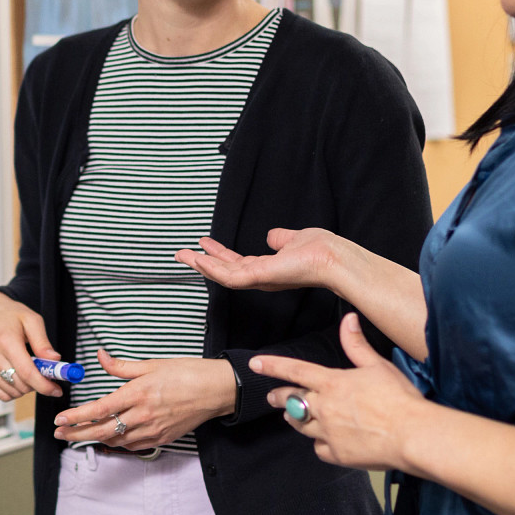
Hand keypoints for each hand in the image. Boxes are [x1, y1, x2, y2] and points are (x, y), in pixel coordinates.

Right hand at [0, 291, 61, 400]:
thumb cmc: (8, 315)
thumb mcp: (32, 320)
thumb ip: (43, 342)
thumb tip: (54, 361)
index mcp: (6, 341)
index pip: (27, 373)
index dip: (44, 385)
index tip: (56, 390)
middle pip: (21, 385)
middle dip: (37, 384)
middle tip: (43, 373)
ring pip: (12, 393)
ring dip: (25, 388)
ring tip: (26, 370)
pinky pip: (1, 395)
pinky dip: (13, 391)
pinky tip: (16, 376)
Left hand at [52, 350, 235, 449]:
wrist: (216, 391)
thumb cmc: (187, 373)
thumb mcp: (152, 364)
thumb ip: (121, 366)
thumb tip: (100, 356)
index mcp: (138, 393)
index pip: (99, 409)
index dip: (77, 417)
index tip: (60, 420)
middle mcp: (143, 415)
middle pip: (102, 430)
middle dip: (77, 433)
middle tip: (59, 434)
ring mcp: (153, 430)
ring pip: (116, 440)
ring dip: (95, 439)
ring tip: (79, 436)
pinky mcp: (162, 439)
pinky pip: (133, 446)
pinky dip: (117, 443)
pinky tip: (109, 438)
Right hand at [174, 227, 354, 294]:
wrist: (333, 258)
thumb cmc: (322, 250)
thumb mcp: (294, 239)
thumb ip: (281, 239)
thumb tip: (272, 235)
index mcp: (268, 269)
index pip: (237, 264)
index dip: (218, 255)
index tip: (202, 244)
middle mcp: (261, 277)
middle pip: (224, 271)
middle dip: (202, 263)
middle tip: (181, 253)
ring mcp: (259, 279)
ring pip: (222, 275)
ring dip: (201, 265)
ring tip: (182, 255)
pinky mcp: (259, 277)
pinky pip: (230, 276)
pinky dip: (213, 268)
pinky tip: (200, 259)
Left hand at [254, 313, 427, 470]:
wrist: (410, 434)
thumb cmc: (398, 398)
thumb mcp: (378, 366)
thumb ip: (357, 345)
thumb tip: (348, 319)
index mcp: (332, 383)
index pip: (295, 370)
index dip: (273, 366)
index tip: (255, 364)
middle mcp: (324, 408)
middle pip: (292, 401)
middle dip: (279, 398)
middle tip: (272, 397)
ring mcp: (328, 433)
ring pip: (301, 426)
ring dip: (295, 419)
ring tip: (292, 418)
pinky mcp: (337, 454)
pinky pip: (319, 449)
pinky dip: (320, 444)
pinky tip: (325, 442)